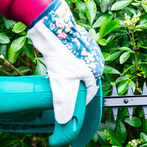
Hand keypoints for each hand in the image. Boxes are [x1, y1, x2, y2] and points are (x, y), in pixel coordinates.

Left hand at [27, 0, 103, 144]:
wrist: (50, 25)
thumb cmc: (58, 52)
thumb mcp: (59, 82)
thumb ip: (64, 103)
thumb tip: (65, 122)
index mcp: (96, 69)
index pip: (90, 91)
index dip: (78, 100)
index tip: (68, 104)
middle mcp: (96, 59)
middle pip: (83, 80)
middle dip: (71, 86)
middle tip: (58, 86)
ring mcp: (89, 49)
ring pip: (77, 69)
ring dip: (67, 73)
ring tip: (55, 73)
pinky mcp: (80, 41)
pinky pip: (74, 57)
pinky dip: (65, 62)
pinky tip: (55, 62)